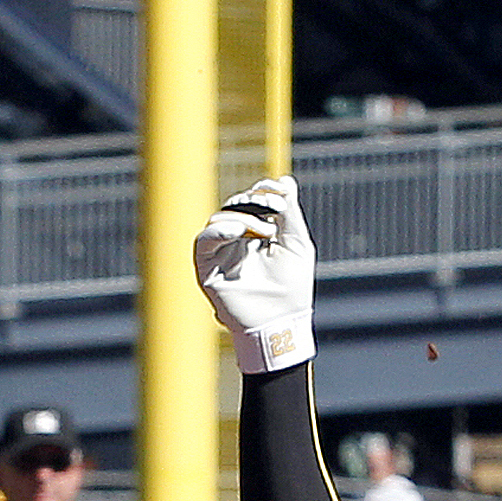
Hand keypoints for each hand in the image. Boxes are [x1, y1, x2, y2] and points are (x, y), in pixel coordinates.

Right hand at [191, 174, 313, 373]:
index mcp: (257, 234)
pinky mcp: (208, 267)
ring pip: (221, 217)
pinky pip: (204, 239)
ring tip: (266, 232)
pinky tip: (238, 230)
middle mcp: (237, 242)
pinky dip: (220, 229)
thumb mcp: (297, 242)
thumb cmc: (292, 289)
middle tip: (276, 211)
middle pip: (237, 204)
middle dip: (256, 201)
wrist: (281, 320)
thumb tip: (284, 180)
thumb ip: (290, 211)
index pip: (253, 200)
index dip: (264, 191)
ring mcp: (221, 254)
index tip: (282, 197)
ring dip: (245, 217)